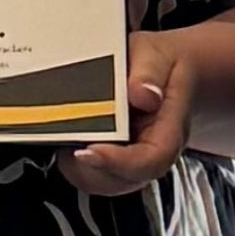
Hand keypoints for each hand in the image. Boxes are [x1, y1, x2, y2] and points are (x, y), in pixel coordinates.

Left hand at [58, 30, 194, 195]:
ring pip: (105, 182)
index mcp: (170, 130)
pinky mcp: (116, 158)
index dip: (117, 162)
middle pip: (122, 181)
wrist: (172, 71)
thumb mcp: (159, 53)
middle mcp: (152, 152)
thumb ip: (149, 71)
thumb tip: (142, 94)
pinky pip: (95, 173)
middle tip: (64, 143)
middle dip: (89, 168)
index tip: (88, 151)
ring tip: (62, 137)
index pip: (151, 160)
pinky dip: (77, 161)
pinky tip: (66, 136)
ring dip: (79, 167)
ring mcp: (134, 159)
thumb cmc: (165, 64)